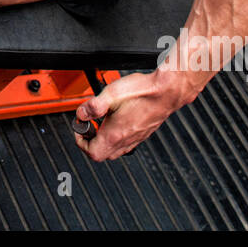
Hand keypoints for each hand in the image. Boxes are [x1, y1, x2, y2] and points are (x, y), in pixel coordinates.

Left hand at [73, 71, 189, 160]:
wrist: (167, 91)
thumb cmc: (143, 92)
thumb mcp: (111, 93)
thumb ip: (93, 105)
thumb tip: (81, 114)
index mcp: (115, 134)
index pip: (92, 153)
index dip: (81, 142)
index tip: (80, 129)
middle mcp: (126, 140)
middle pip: (102, 155)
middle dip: (91, 143)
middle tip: (90, 126)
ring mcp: (136, 138)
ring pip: (115, 151)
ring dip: (104, 141)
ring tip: (102, 122)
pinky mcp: (143, 133)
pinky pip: (126, 144)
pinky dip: (116, 137)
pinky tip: (117, 121)